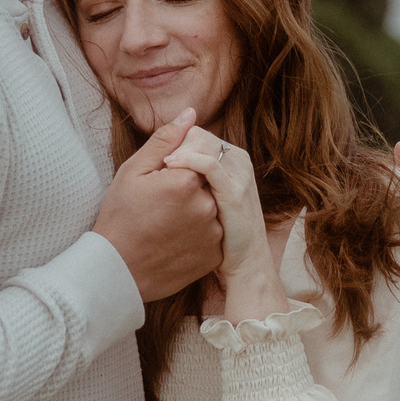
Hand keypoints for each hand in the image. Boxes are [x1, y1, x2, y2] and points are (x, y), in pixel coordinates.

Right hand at [94, 108, 222, 301]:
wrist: (116, 270)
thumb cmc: (119, 217)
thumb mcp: (133, 171)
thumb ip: (165, 139)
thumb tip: (190, 114)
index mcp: (187, 179)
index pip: (198, 158)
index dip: (178, 168)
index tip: (162, 185)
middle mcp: (206, 205)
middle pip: (208, 182)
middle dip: (190, 188)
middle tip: (163, 206)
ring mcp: (213, 232)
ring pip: (214, 208)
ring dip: (198, 210)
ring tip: (168, 223)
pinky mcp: (214, 255)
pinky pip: (215, 233)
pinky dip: (201, 233)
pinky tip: (176, 238)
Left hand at [159, 130, 266, 280]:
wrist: (245, 265)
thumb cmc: (222, 232)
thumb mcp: (207, 197)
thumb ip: (196, 170)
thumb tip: (184, 140)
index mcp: (230, 158)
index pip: (196, 135)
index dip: (173, 145)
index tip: (154, 167)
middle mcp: (237, 161)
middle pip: (199, 136)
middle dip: (174, 147)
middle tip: (154, 168)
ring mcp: (238, 175)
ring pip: (204, 145)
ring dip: (178, 152)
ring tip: (158, 169)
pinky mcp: (234, 191)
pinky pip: (208, 165)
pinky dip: (187, 161)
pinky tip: (168, 169)